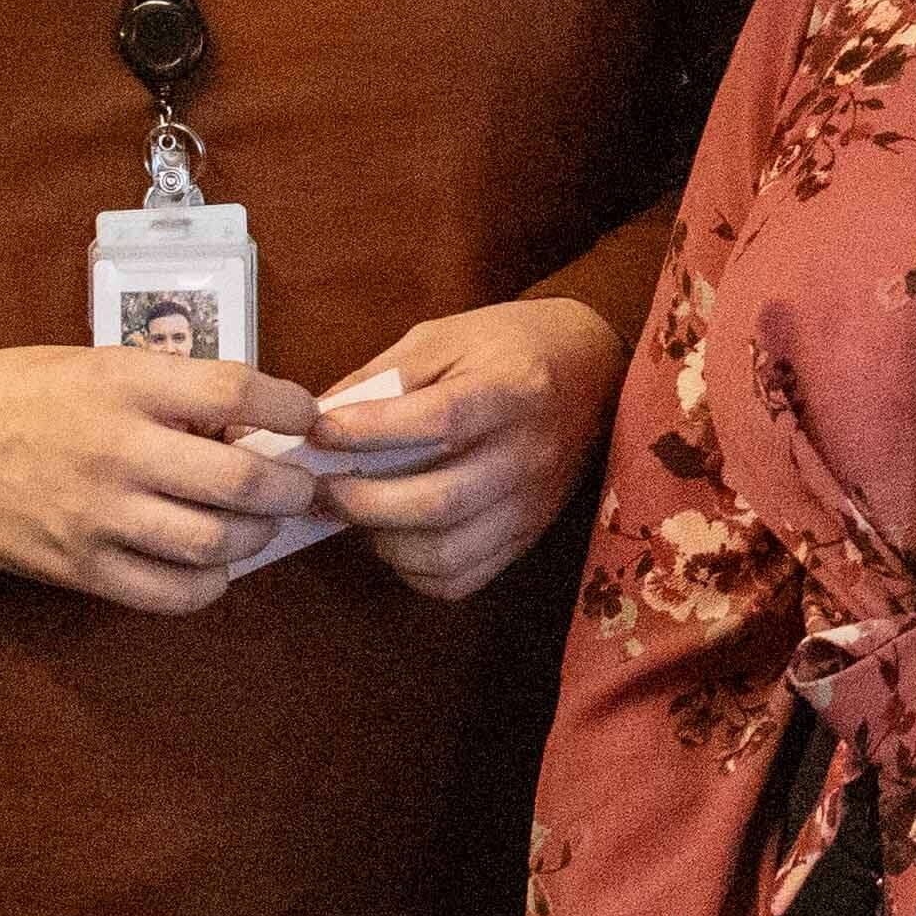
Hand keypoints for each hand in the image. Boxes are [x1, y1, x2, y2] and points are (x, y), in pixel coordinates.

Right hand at [0, 343, 322, 612]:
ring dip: (257, 536)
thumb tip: (253, 428)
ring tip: (259, 524)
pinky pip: (167, 593)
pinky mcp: (76, 567)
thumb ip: (173, 392)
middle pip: (241, 479)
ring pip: (214, 542)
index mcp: (125, 385)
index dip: (291, 406)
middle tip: (301, 485)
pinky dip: (208, 585)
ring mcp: (95, 515)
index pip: (236, 393)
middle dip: (291, 487)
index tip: (308, 417)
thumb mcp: (103, 365)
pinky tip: (213, 566)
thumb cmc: (28, 394)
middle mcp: (115, 449)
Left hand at [310, 292, 623, 598]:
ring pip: (448, 551)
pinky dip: (415, 569)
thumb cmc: (511, 345)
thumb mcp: (447, 337)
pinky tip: (397, 537)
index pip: (440, 420)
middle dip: (364, 502)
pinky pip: (463, 578)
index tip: (320, 431)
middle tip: (322, 488)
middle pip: (441, 500)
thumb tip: (320, 420)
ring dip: (385, 541)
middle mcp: (529, 453)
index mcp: (514, 388)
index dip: (371, 431)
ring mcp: (532, 503)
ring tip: (358, 515)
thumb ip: (385, 377)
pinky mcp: (528, 534)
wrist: (595, 370)